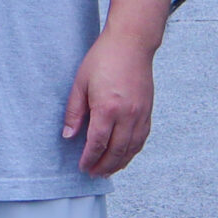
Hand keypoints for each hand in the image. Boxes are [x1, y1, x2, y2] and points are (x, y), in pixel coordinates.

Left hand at [63, 32, 155, 176]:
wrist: (131, 43)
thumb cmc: (103, 59)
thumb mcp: (80, 83)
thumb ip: (74, 112)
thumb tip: (68, 135)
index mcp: (107, 108)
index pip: (98, 144)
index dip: (89, 158)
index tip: (82, 166)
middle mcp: (127, 115)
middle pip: (116, 151)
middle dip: (103, 166)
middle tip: (93, 174)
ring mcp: (140, 114)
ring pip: (131, 149)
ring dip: (119, 163)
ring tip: (107, 171)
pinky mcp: (148, 111)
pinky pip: (141, 139)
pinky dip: (132, 152)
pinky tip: (124, 156)